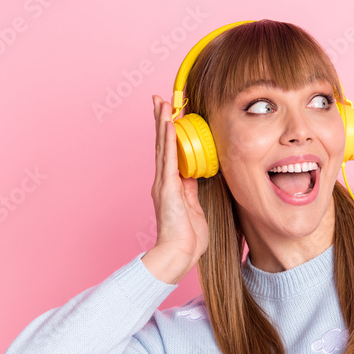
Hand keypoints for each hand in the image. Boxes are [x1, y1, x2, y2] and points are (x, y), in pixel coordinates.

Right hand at [148, 95, 209, 277]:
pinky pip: (169, 160)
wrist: (179, 253)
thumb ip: (191, 189)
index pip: (170, 153)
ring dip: (162, 123)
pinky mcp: (167, 188)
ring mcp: (163, 183)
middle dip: (161, 121)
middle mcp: (163, 181)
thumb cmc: (188, 237)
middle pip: (162, 144)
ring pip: (162, 147)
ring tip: (161, 103)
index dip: (169, 133)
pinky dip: (169, 141)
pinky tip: (169, 125)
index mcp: (171, 185)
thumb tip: (194, 174)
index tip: (169, 114)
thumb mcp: (193, 206)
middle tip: (159, 100)